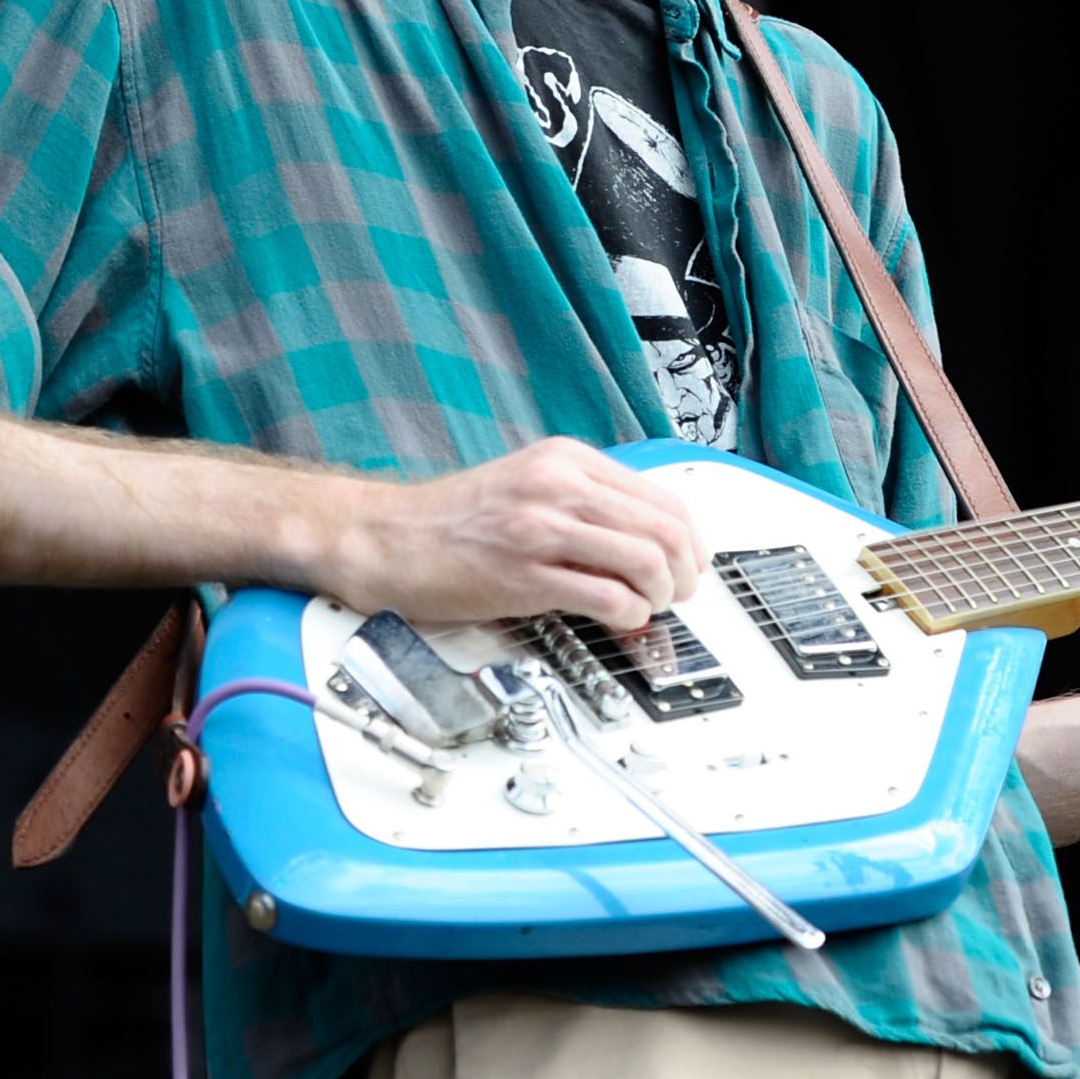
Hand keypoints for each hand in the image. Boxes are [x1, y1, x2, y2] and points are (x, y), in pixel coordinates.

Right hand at [328, 437, 705, 630]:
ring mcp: (540, 528)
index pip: (661, 496)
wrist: (388, 538)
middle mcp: (557, 485)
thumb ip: (585, 501)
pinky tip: (621, 619)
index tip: (692, 562)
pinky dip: (629, 614)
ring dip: (662, 594)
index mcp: (565, 459)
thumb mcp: (529, 484)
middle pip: (664, 528)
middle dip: (686, 570)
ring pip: (645, 559)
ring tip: (651, 607)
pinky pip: (606, 596)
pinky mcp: (524, 575)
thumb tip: (647, 537)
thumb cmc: (454, 520)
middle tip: (680, 592)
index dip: (690, 538)